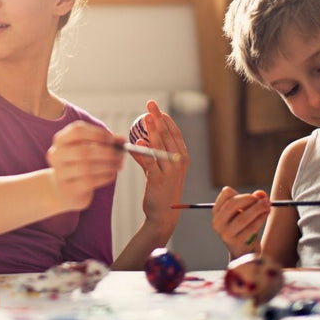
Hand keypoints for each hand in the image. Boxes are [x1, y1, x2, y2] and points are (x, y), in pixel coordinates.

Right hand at [46, 121, 123, 211]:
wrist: (63, 190)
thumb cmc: (79, 165)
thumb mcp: (88, 149)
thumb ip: (105, 142)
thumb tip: (122, 140)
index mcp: (61, 140)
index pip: (78, 131)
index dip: (98, 133)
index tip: (112, 139)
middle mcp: (56, 155)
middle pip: (83, 150)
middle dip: (106, 152)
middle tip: (120, 155)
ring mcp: (60, 173)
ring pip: (86, 167)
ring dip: (108, 165)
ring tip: (118, 165)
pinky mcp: (68, 189)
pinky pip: (89, 181)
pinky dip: (105, 176)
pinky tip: (112, 174)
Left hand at [131, 100, 188, 220]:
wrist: (163, 215)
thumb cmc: (160, 191)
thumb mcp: (156, 170)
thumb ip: (148, 156)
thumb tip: (136, 141)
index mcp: (182, 157)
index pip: (174, 133)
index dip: (166, 119)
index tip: (157, 108)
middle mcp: (178, 162)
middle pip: (167, 135)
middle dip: (158, 117)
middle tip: (150, 104)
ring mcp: (170, 171)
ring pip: (160, 146)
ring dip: (153, 130)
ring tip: (146, 117)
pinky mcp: (158, 180)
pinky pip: (150, 163)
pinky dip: (144, 152)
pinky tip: (138, 142)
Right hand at [212, 187, 269, 257]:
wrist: (244, 252)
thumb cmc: (245, 228)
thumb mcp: (246, 212)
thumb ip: (253, 201)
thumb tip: (261, 194)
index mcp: (217, 212)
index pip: (226, 194)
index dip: (242, 193)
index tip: (254, 197)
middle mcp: (217, 222)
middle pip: (232, 205)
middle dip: (250, 200)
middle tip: (264, 200)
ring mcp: (225, 234)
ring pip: (242, 218)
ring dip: (257, 209)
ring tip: (267, 206)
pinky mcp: (236, 242)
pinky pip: (250, 228)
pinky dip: (260, 219)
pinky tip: (266, 215)